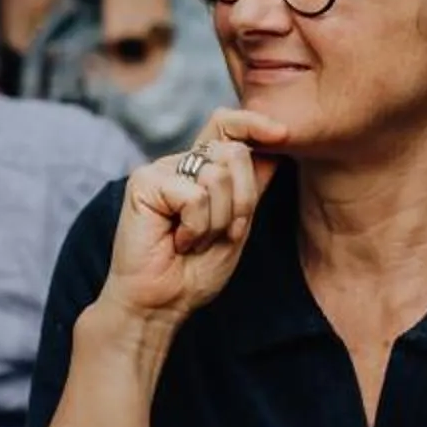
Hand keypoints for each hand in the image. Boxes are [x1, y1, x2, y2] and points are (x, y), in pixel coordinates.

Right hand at [97, 109, 289, 332]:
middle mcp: (181, 165)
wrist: (161, 304)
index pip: (227, 126)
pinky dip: (195, 227)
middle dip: (242, 201)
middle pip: (233, 153)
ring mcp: (160, 170)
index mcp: (202, 170)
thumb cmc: (195, 271)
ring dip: (217, 222)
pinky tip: (177, 241)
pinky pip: (194, 196)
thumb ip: (252, 185)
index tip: (283, 134)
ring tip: (194, 241)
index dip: (255, 122)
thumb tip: (278, 140)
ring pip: (217, 177)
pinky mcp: (144, 183)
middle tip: (222, 234)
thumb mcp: (238, 225)